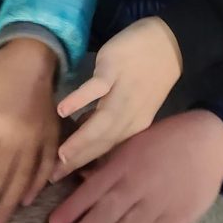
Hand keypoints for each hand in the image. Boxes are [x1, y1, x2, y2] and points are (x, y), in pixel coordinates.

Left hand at [49, 110, 222, 222]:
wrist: (207, 141)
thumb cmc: (162, 141)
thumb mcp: (131, 144)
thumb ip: (109, 165)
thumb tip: (81, 180)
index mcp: (124, 163)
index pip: (93, 189)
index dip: (73, 208)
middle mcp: (138, 183)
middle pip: (107, 212)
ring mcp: (159, 201)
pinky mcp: (179, 216)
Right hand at [53, 17, 181, 180]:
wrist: (168, 44)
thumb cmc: (146, 74)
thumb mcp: (131, 102)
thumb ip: (108, 119)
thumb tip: (81, 133)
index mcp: (134, 125)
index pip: (106, 150)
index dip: (83, 165)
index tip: (59, 178)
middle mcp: (130, 114)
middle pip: (103, 142)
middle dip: (78, 161)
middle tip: (54, 175)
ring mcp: (122, 92)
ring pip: (102, 122)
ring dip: (82, 140)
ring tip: (61, 154)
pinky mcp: (114, 69)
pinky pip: (96, 88)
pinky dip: (80, 100)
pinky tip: (62, 110)